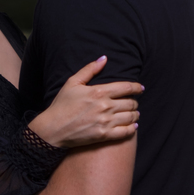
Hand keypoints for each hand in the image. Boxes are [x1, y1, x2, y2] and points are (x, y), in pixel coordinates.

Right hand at [28, 56, 142, 147]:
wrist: (53, 129)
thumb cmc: (61, 105)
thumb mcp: (72, 83)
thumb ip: (89, 70)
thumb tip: (104, 58)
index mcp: (99, 92)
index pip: (126, 87)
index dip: (137, 87)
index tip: (140, 88)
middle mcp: (105, 106)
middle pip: (131, 103)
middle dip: (135, 102)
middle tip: (134, 103)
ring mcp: (105, 122)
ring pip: (131, 117)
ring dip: (135, 115)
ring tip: (134, 114)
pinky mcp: (104, 135)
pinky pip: (126, 132)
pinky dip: (132, 129)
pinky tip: (133, 126)